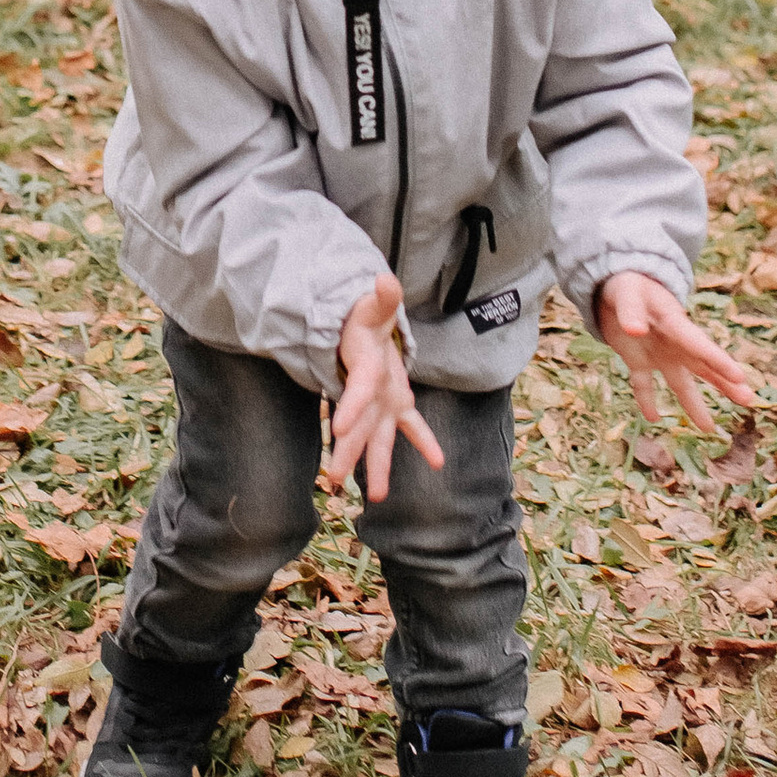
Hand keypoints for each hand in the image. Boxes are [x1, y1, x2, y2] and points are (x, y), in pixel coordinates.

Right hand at [328, 267, 445, 504]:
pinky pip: (411, 426)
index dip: (351, 406)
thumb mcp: (372, 304)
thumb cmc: (364, 316)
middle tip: (336, 478)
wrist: (359, 328)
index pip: (358, 388)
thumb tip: (386, 279)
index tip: (338, 427)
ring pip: (377, 437)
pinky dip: (424, 441)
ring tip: (377, 497)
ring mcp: (383, 402)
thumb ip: (383, 296)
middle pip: (358, 425)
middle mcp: (371, 392)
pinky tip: (440, 462)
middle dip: (348, 450)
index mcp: (365, 367)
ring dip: (377, 465)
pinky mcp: (397, 403)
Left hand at [594, 271, 755, 432]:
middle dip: (725, 383)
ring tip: (709, 428)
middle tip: (749, 400)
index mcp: (675, 323)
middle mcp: (673, 343)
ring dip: (694, 404)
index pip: (700, 345)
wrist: (616, 284)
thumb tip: (635, 330)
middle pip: (703, 366)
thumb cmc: (627, 285)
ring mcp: (658, 354)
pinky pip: (644, 385)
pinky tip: (652, 418)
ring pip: (681, 382)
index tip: (740, 377)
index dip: (720, 361)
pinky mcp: (638, 361)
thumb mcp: (627, 294)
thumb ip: (630, 311)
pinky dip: (646, 401)